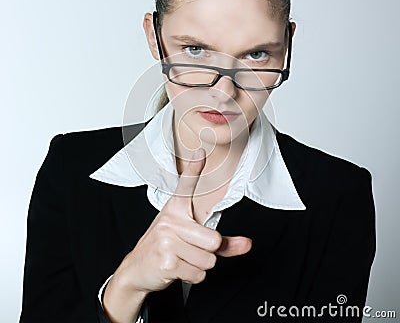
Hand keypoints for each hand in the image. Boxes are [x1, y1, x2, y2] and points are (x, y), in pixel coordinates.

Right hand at [108, 147, 251, 294]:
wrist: (137, 269)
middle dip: (208, 252)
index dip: (194, 169)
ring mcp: (167, 239)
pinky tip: (177, 268)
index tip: (200, 152)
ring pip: (208, 260)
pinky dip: (192, 276)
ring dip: (200, 266)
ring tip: (182, 258)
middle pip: (214, 240)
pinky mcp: (166, 260)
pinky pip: (198, 274)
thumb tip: (248, 244)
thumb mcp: (190, 239)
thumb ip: (222, 242)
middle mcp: (170, 220)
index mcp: (175, 209)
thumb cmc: (166, 247)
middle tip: (191, 249)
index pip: (186, 186)